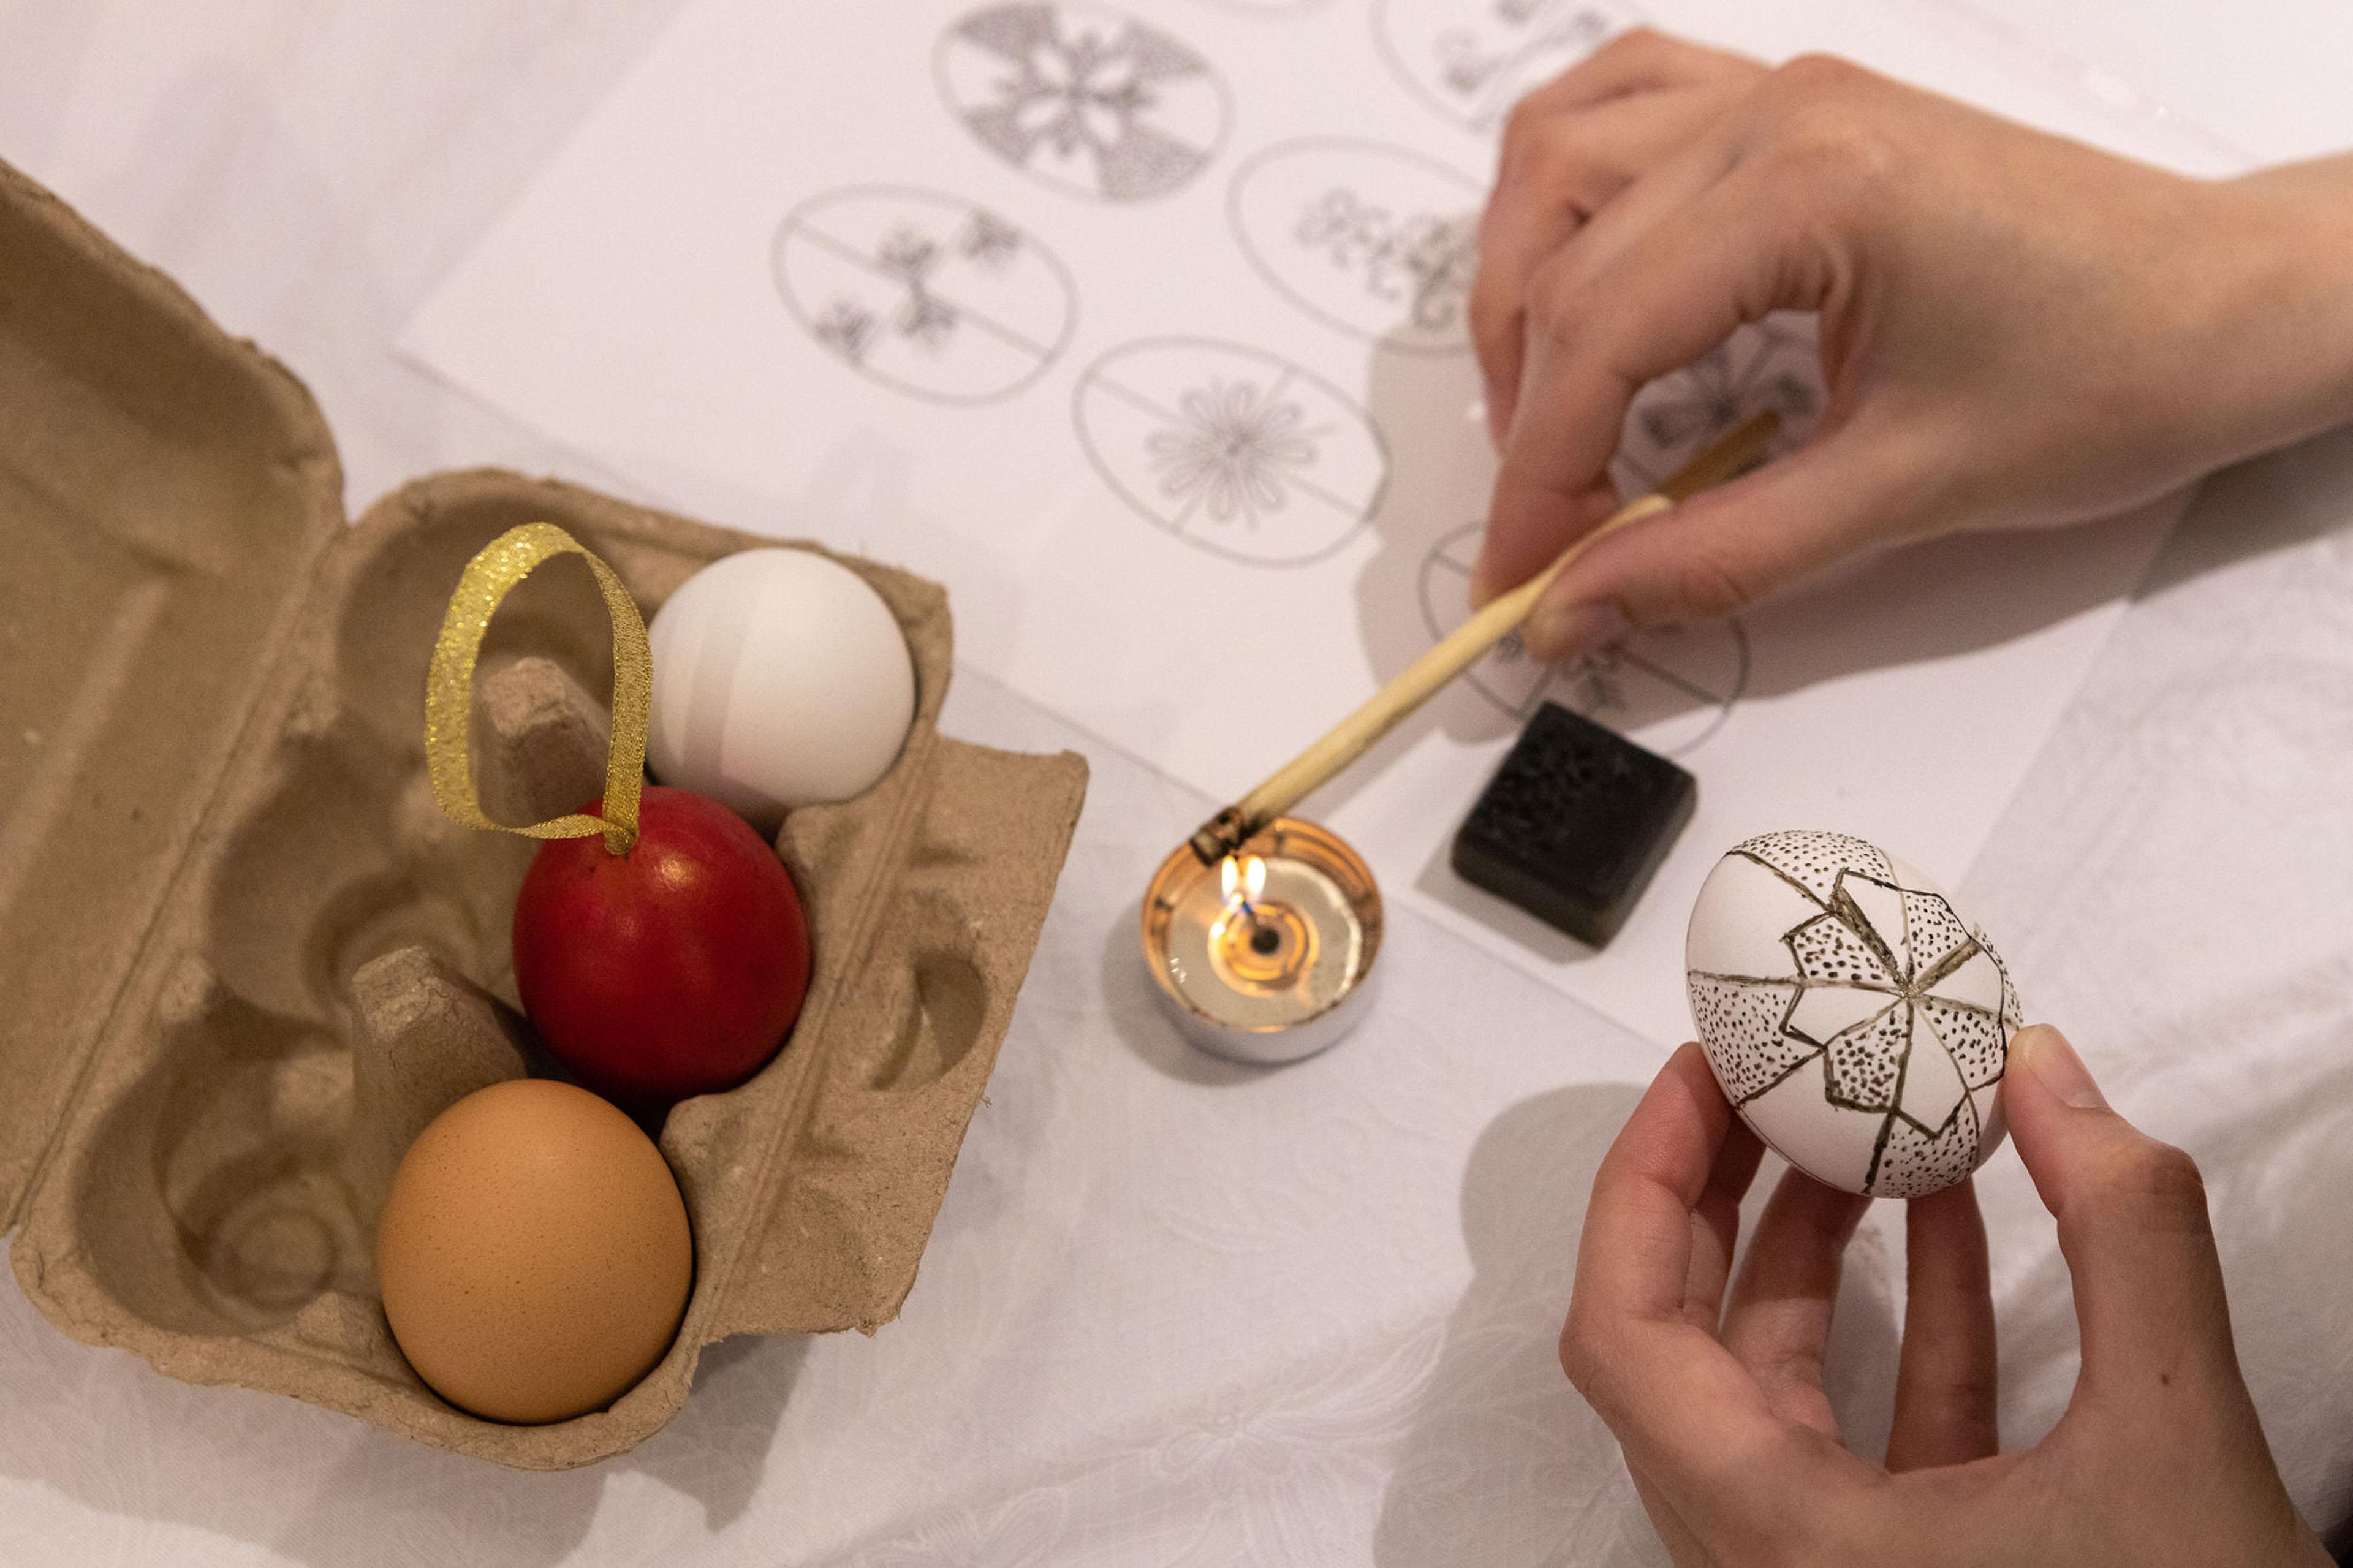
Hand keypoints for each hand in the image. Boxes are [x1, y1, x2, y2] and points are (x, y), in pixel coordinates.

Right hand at [1471, 30, 2352, 659]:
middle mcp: (1780, 109)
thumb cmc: (2112, 377)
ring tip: (1546, 413)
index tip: (1519, 581)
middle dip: (1525, 413)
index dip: (1538, 477)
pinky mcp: (1794, 102)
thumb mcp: (1903, 493)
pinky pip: (1623, 104)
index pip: (1601, 336)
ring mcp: (1782, 88)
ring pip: (1558, 160)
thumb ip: (1714, 556)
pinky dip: (1566, 191)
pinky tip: (1569, 271)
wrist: (2230, 306)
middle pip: (1562, 260)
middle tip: (1545, 532)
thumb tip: (1571, 613)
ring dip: (1520, 289)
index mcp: (1813, 188)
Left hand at [1561, 1026, 2327, 1564]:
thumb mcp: (2174, 1429)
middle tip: (1761, 1081)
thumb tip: (2044, 1067)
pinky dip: (1899, 1323)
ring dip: (1813, 1251)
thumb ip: (2120, 1230)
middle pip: (1678, 1346)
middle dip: (1717, 1198)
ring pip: (1773, 1387)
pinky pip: (1864, 1430)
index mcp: (1783, 1541)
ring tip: (1863, 1130)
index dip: (1640, 1185)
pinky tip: (1951, 1221)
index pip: (1621, 1335)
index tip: (1701, 1076)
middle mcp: (1774, 1563)